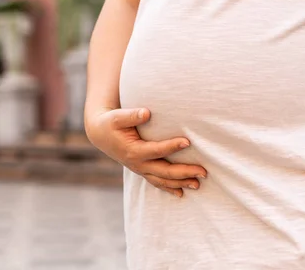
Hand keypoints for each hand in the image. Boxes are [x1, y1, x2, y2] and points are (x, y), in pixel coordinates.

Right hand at [86, 108, 206, 196]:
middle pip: (165, 172)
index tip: (188, 142)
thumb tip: (146, 113)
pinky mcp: (141, 170)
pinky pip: (157, 182)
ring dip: (181, 183)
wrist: (100, 134)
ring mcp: (140, 169)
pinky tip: (182, 192)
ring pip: (163, 181)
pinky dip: (169, 188)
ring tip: (198, 184)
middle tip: (203, 171)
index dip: (172, 146)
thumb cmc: (111, 123)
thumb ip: (132, 115)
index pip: (157, 150)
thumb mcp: (117, 117)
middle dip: (184, 172)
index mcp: (133, 151)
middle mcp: (138, 164)